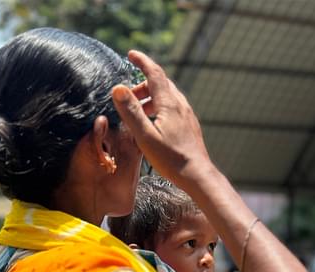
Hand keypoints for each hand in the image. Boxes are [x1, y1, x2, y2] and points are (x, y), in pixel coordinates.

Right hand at [112, 50, 214, 188]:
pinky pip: (172, 107)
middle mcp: (180, 105)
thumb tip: (118, 88)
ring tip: (136, 112)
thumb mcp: (145, 136)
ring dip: (150, 97)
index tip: (131, 54)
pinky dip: (158, 107)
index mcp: (169, 104)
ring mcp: (187, 115)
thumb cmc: (170, 158)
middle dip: (142, 84)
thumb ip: (131, 112)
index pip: (154, 74)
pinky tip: (152, 123)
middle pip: (161, 84)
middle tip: (127, 95)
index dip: (142, 62)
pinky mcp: (189, 125)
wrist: (196, 175)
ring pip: (167, 96)